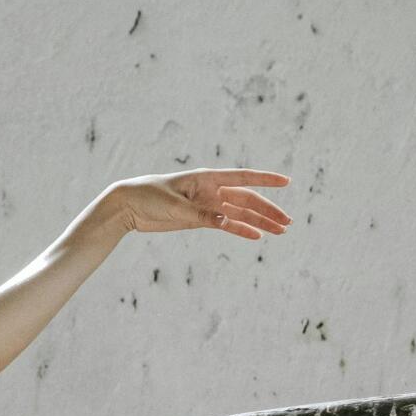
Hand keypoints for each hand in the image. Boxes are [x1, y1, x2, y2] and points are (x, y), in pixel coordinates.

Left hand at [110, 168, 293, 239]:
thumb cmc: (148, 197)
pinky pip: (227, 224)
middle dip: (268, 210)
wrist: (128, 206)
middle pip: (247, 200)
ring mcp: (207, 204)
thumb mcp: (175, 207)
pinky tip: (257, 236)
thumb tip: (226, 222)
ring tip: (280, 232)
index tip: (286, 182)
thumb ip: (202, 215)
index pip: (243, 178)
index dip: (265, 180)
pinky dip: (241, 230)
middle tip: (287, 223)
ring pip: (240, 214)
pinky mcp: (201, 218)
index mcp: (206, 179)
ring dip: (260, 222)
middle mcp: (211, 190)